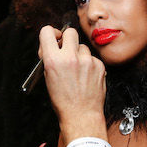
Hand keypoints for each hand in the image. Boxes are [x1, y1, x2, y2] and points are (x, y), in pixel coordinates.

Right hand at [39, 25, 106, 140]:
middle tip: (67, 50)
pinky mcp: (99, 65)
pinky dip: (89, 64)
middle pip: (70, 31)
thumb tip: (52, 45)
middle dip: (68, 39)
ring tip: (78, 70)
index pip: (47, 31)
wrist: (81, 114)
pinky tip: (86, 76)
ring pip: (82, 46)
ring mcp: (86, 60)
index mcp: (53, 60)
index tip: (54, 38)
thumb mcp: (48, 77)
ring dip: (79, 54)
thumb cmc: (63, 100)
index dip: (50, 33)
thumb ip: (50, 58)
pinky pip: (92, 57)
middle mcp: (70, 57)